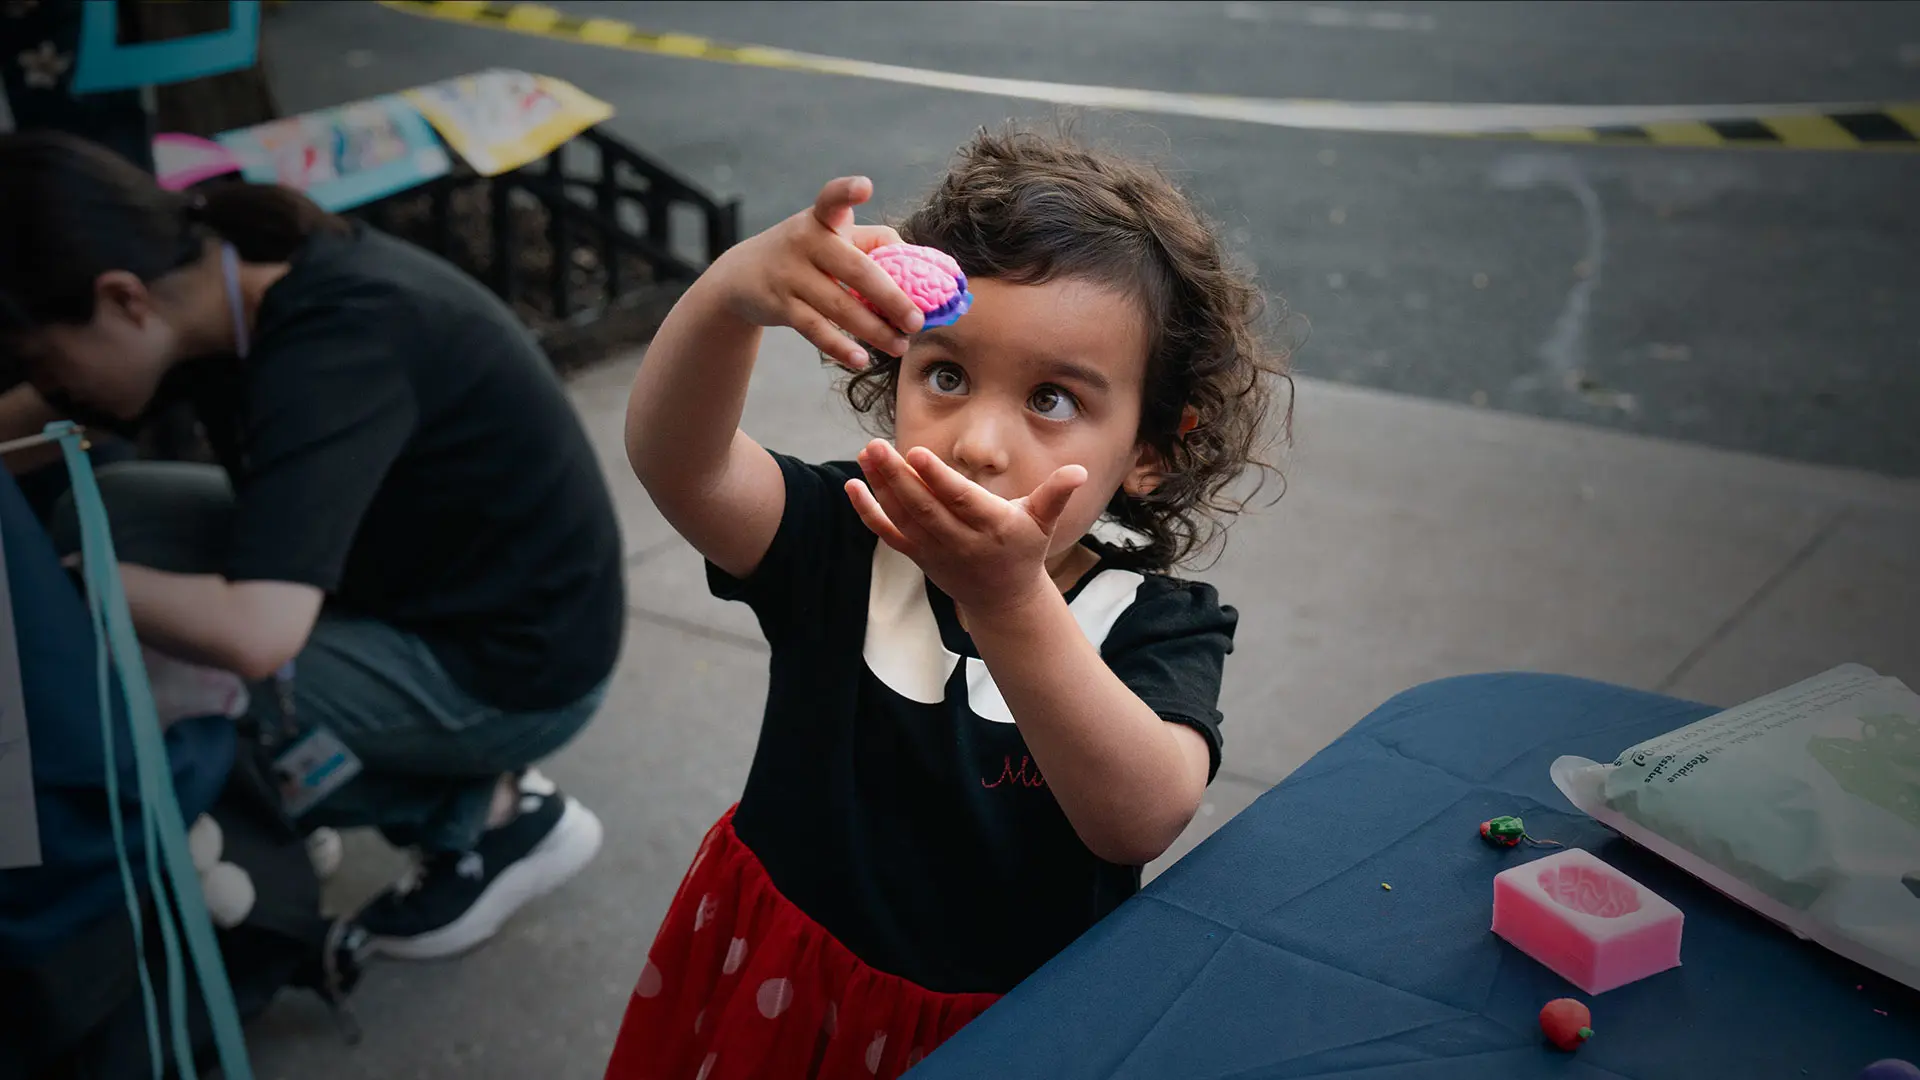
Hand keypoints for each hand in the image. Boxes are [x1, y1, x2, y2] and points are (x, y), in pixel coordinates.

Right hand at [708, 176, 923, 368]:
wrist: (742, 276)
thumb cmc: (806, 254)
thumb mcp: (830, 236)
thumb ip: (873, 243)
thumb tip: (918, 263)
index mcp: (822, 218)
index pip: (832, 198)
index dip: (847, 192)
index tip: (864, 187)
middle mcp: (804, 240)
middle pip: (856, 270)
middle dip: (891, 299)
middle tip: (917, 322)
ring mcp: (790, 274)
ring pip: (840, 307)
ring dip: (875, 331)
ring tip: (900, 347)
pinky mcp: (780, 304)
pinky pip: (816, 330)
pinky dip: (840, 347)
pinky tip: (861, 360)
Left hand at [847, 440, 1087, 616]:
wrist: (1001, 599)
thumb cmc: (1023, 551)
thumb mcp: (1044, 523)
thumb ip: (1056, 495)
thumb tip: (1079, 471)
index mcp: (991, 526)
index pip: (960, 500)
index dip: (937, 478)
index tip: (916, 454)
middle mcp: (959, 539)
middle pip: (923, 506)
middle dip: (897, 476)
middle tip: (877, 445)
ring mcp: (933, 549)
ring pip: (902, 516)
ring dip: (880, 485)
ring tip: (866, 452)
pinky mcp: (916, 554)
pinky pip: (887, 533)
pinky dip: (868, 512)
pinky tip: (853, 485)